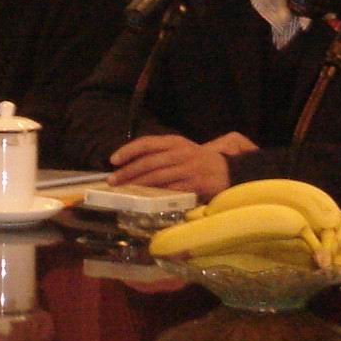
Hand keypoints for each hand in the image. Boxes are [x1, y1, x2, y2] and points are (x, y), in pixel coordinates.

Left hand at [108, 131, 257, 198]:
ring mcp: (188, 168)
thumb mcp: (181, 151)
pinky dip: (155, 194)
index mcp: (175, 141)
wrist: (228, 171)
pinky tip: (144, 198)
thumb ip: (162, 154)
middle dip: (127, 172)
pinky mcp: (194, 184)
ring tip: (123, 191)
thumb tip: (134, 164)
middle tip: (112, 181)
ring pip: (156, 177)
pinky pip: (170, 190)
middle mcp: (180, 152)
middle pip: (148, 161)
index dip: (128, 150)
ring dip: (137, 184)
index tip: (113, 160)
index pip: (147, 143)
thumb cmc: (200, 162)